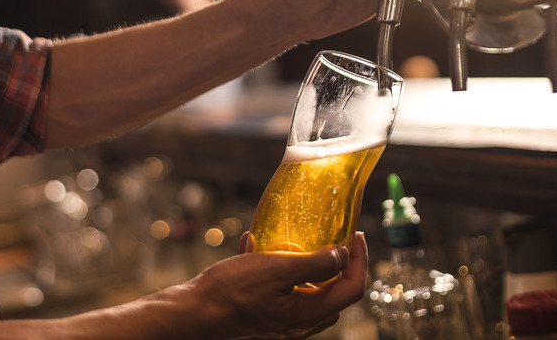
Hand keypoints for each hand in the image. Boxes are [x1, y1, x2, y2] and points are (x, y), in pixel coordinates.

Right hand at [187, 231, 368, 338]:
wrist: (196, 310)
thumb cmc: (234, 290)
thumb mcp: (279, 269)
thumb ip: (316, 264)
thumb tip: (342, 255)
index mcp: (308, 312)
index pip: (352, 289)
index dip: (360, 260)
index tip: (355, 234)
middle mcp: (299, 321)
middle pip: (336, 294)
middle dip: (341, 265)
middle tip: (335, 239)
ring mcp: (282, 318)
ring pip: (310, 292)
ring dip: (310, 266)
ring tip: (297, 240)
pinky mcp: (264, 311)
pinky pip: (283, 289)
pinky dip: (280, 268)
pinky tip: (257, 245)